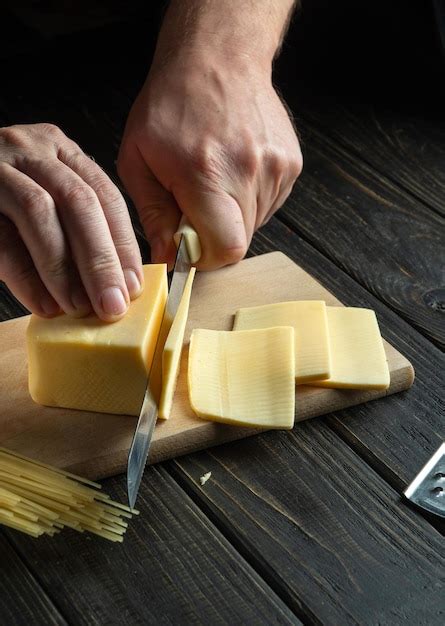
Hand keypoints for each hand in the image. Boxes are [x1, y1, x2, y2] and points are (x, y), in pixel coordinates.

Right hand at [0, 123, 142, 320]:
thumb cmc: (3, 201)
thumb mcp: (45, 197)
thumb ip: (75, 226)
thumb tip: (116, 281)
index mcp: (60, 151)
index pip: (105, 195)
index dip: (123, 243)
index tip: (133, 285)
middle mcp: (31, 150)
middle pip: (80, 203)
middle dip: (101, 260)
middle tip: (112, 305)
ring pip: (40, 213)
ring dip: (63, 269)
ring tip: (78, 308)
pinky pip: (1, 237)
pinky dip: (25, 276)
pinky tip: (43, 304)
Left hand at [117, 50, 301, 269]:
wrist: (217, 59)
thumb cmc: (171, 106)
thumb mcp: (139, 159)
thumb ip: (153, 215)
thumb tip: (168, 257)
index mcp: (207, 173)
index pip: (225, 248)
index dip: (206, 258)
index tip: (189, 245)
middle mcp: (249, 171)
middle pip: (241, 241)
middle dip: (214, 236)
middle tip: (195, 208)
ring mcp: (277, 167)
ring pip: (255, 223)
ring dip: (232, 216)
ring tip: (215, 180)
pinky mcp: (292, 163)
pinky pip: (269, 204)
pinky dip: (250, 199)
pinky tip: (234, 170)